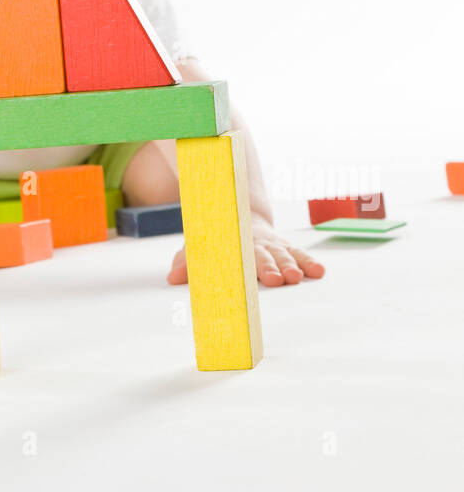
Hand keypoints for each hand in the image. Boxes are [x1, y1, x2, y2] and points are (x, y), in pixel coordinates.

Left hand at [167, 213, 324, 286]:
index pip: (239, 256)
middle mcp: (256, 243)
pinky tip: (319, 272)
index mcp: (234, 244)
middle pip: (264, 255)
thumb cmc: (217, 238)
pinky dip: (308, 262)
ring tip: (299, 277)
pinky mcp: (285, 247)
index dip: (246, 267)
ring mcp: (272, 244)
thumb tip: (173, 278)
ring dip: (293, 265)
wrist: (240, 212)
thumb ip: (187, 261)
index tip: (253, 277)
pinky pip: (299, 253)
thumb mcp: (198, 246)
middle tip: (282, 279)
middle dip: (273, 267)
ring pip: (284, 253)